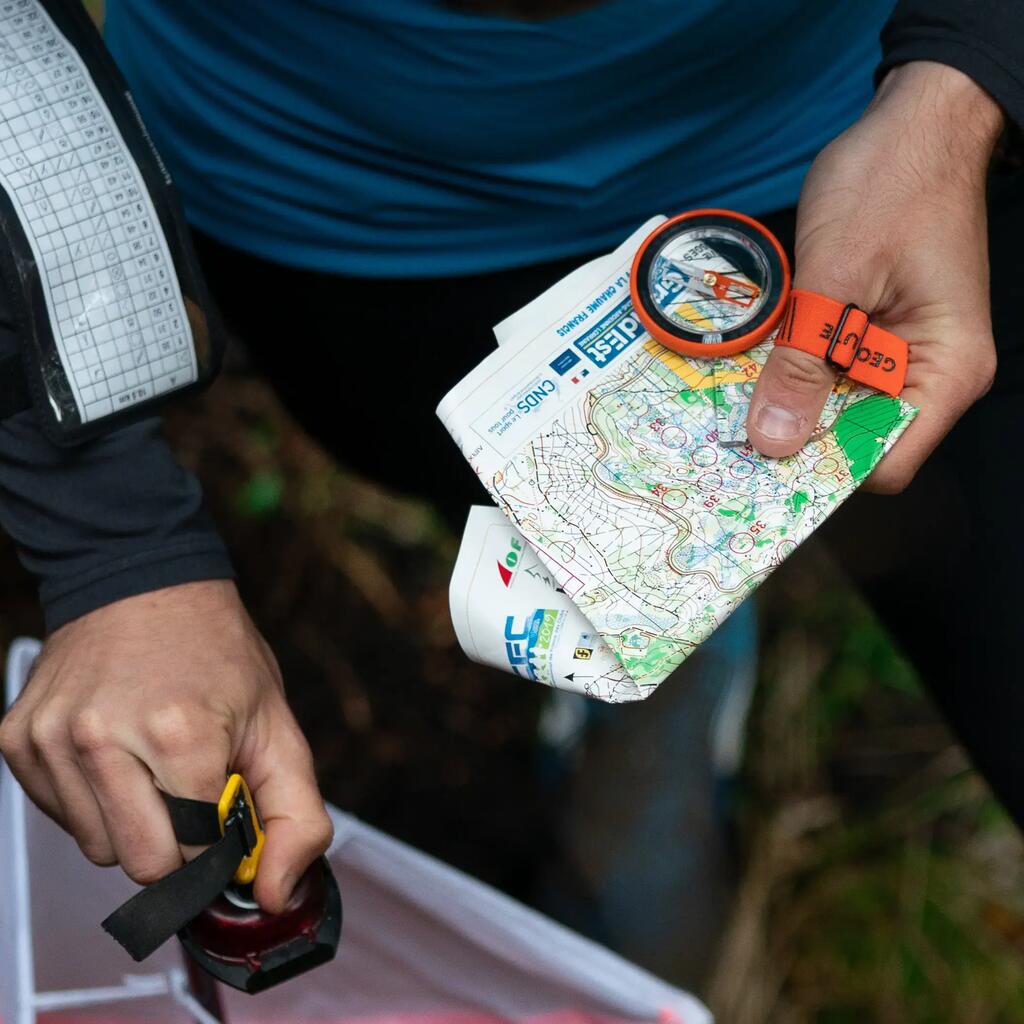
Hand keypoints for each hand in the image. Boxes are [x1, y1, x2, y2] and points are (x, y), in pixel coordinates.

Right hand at [0, 580, 331, 913]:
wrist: (142, 580)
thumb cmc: (215, 652)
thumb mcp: (277, 724)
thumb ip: (296, 814)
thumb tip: (277, 893)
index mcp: (178, 735)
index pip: (194, 856)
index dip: (217, 838)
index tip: (223, 806)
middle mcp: (103, 739)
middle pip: (141, 865)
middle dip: (176, 841)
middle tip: (190, 788)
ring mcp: (53, 740)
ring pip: (97, 848)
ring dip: (133, 822)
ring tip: (152, 761)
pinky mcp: (19, 740)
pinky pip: (61, 817)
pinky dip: (93, 801)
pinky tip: (116, 752)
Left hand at [746, 61, 1003, 491]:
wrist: (913, 122)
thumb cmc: (891, 183)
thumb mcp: (833, 275)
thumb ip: (802, 363)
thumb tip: (774, 442)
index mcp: (945, 370)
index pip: (883, 462)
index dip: (821, 467)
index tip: (758, 456)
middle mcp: (930, 374)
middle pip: (854, 442)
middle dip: (794, 434)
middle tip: (727, 424)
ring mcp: (900, 355)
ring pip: (834, 410)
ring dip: (786, 399)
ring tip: (734, 387)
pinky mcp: (872, 335)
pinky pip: (828, 373)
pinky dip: (791, 368)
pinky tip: (755, 356)